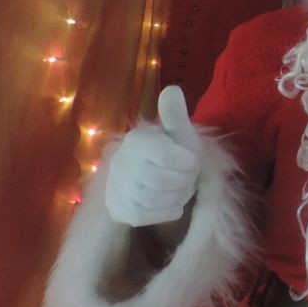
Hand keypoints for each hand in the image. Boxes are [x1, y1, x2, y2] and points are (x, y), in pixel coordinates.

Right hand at [105, 86, 202, 226]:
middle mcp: (119, 160)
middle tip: (187, 177)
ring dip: (175, 198)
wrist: (160, 173)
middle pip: (161, 182)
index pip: (165, 155)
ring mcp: (114, 185)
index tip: (192, 160)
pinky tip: (170, 204)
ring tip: (178, 189)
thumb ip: (176, 114)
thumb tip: (172, 89)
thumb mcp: (182, 132)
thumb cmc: (176, 150)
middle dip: (183, 182)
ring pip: (152, 201)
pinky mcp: (116, 207)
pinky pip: (142, 217)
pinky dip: (163, 213)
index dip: (187, 162)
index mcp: (137, 139)